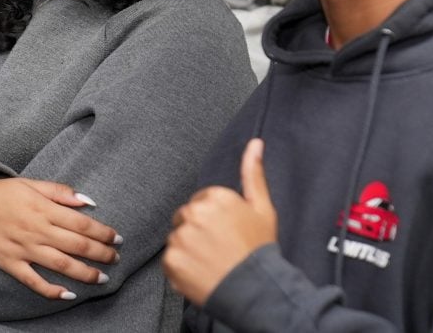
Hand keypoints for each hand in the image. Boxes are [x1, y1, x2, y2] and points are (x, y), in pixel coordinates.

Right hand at [0, 176, 120, 299]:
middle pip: (75, 245)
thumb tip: (89, 201)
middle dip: (100, 253)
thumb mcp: (31, 183)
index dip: (102, 232)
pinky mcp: (9, 263)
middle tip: (116, 258)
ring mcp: (23, 248)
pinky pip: (33, 281)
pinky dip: (51, 290)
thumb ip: (61, 191)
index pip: (81, 223)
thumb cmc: (2, 192)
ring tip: (102, 277)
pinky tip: (68, 294)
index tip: (117, 238)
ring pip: (60, 264)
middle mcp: (36, 229)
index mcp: (43, 208)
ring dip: (84, 272)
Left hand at [163, 138, 276, 306]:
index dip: (213, 220)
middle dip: (197, 231)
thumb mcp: (262, 207)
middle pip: (186, 218)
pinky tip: (200, 273)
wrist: (255, 290)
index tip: (224, 233)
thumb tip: (255, 143)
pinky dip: (181, 268)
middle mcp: (195, 212)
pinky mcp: (171, 260)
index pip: (201, 203)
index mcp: (215, 197)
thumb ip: (253, 173)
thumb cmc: (259, 249)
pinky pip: (170, 260)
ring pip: (177, 238)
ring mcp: (181, 237)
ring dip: (188, 249)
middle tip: (218, 249)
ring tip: (210, 262)